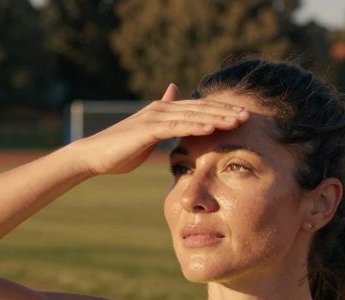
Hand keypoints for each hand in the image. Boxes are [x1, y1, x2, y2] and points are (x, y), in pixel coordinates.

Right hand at [69, 84, 248, 175]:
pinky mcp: (148, 129)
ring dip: (217, 117)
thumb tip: (174, 99)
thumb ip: (165, 121)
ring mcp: (155, 117)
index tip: (243, 116)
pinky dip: (196, 126)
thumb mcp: (149, 133)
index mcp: (165, 110)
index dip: (221, 110)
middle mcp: (162, 108)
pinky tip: (213, 128)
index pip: (199, 108)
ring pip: (193, 115)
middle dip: (225, 111)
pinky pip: (177, 126)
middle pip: (201, 107)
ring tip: (238, 121)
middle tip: (249, 115)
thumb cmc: (121, 149)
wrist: (96, 155)